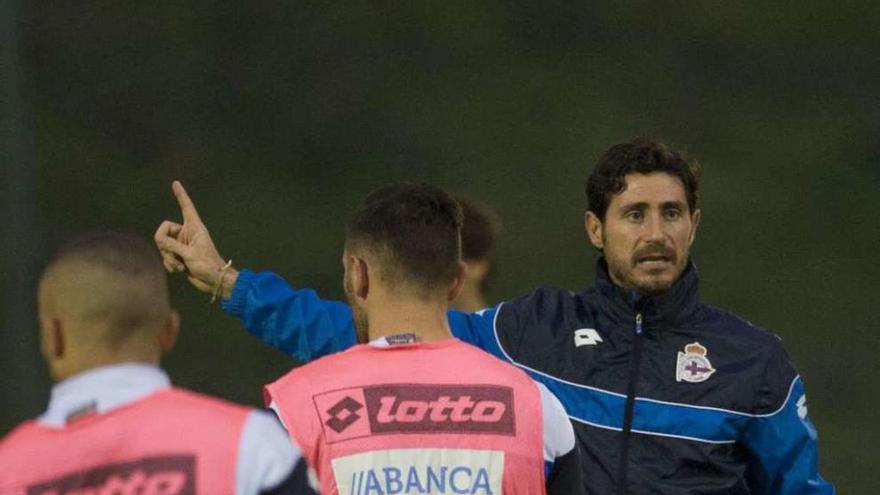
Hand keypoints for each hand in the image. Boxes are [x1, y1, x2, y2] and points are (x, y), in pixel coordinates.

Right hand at [154, 181, 238, 298]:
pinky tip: (180, 271)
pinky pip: (166, 256)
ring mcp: (182, 245)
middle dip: (164, 244)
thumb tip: (158, 239)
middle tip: (173, 255)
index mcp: (194, 227)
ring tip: (181, 266)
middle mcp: (187, 234)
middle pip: (164, 230)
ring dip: (168, 258)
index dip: (181, 195)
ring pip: (163, 246)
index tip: (176, 182)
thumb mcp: (189, 254)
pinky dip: (170, 264)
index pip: (186, 207)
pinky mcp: (179, 256)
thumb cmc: (208, 265)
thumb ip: (172, 245)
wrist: (214, 281)